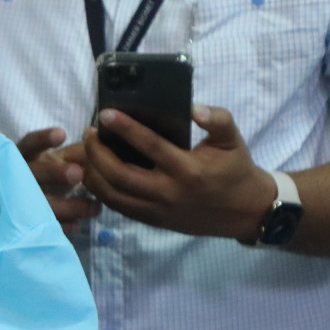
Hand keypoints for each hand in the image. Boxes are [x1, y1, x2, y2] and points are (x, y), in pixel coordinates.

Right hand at [16, 126, 102, 234]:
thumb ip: (74, 154)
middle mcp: (16, 177)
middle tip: (78, 174)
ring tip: (95, 207)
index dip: (42, 140)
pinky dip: (60, 225)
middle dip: (54, 173)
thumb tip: (101, 146)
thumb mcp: (52, 160)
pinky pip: (41, 225)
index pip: (29, 144)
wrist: (14, 202)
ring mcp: (16, 201)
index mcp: (22, 158)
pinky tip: (77, 224)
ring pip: (39, 203)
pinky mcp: (22, 223)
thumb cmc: (43, 175)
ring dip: (68, 205)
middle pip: (32, 173)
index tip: (62, 135)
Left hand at [81, 106, 275, 239]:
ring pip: (112, 195)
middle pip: (119, 174)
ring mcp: (157, 210)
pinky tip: (94, 174)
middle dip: (97, 153)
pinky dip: (101, 191)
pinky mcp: (152, 221)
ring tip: (85, 152)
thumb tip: (193, 109)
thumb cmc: (235, 170)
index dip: (125, 128)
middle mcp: (168, 192)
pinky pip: (118, 207)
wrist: (244, 211)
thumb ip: (218, 120)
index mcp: (188, 170)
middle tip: (88, 133)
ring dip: (93, 173)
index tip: (105, 114)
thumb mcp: (233, 140)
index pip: (150, 146)